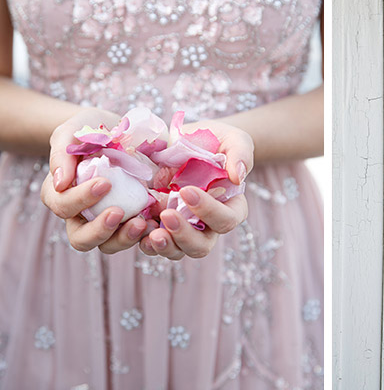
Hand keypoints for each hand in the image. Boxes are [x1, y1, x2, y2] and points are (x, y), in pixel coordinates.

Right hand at [40, 108, 151, 253]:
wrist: (126, 130)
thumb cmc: (93, 128)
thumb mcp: (74, 131)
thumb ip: (61, 153)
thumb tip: (59, 183)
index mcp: (62, 194)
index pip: (63, 206)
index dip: (80, 199)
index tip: (105, 183)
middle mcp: (82, 214)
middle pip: (81, 239)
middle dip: (99, 230)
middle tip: (120, 213)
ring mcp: (109, 220)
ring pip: (109, 244)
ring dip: (125, 238)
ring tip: (143, 223)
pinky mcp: (134, 219)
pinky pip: (137, 238)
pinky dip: (146, 236)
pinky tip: (158, 224)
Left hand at [139, 121, 253, 259]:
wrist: (184, 139)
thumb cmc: (215, 140)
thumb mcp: (232, 139)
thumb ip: (241, 153)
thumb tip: (239, 177)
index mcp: (230, 206)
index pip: (227, 219)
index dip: (210, 211)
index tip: (188, 190)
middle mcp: (208, 224)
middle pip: (202, 245)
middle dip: (184, 235)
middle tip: (167, 215)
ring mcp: (183, 228)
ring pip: (178, 250)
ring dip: (164, 246)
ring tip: (150, 233)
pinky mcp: (160, 225)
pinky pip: (154, 244)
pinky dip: (144, 241)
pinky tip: (135, 227)